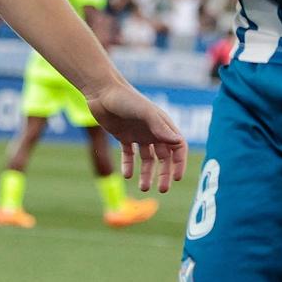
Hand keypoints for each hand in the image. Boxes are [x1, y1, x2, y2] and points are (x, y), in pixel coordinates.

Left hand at [85, 77, 188, 192]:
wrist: (101, 91)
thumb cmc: (125, 99)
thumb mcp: (145, 112)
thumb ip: (161, 127)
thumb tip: (178, 142)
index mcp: (162, 125)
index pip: (178, 147)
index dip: (179, 163)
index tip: (177, 178)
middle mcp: (153, 131)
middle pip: (164, 157)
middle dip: (165, 174)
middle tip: (163, 190)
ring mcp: (138, 134)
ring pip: (147, 159)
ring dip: (147, 174)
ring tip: (144, 188)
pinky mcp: (123, 136)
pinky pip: (129, 155)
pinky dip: (129, 165)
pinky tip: (127, 175)